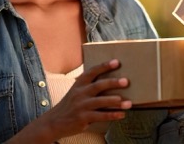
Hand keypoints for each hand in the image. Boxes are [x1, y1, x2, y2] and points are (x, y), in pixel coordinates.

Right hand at [8, 59, 130, 142]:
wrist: (54, 121)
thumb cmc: (70, 104)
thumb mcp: (76, 91)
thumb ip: (90, 86)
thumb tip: (112, 81)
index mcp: (79, 83)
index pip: (92, 71)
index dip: (104, 66)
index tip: (117, 62)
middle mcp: (80, 93)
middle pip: (98, 85)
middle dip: (113, 83)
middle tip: (126, 81)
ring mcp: (81, 106)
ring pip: (101, 102)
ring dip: (116, 102)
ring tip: (128, 103)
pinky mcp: (83, 118)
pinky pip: (100, 116)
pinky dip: (112, 115)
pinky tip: (121, 115)